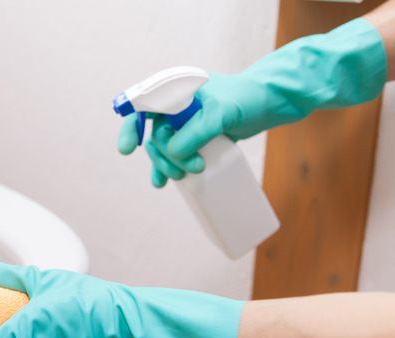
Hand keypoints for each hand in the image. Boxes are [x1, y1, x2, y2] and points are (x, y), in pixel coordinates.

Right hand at [118, 18, 386, 187]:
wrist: (274, 101)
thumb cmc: (250, 98)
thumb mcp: (223, 113)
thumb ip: (197, 131)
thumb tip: (173, 152)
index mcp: (176, 88)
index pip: (142, 105)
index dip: (130, 126)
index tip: (128, 149)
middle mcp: (175, 104)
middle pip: (152, 133)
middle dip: (162, 155)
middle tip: (184, 170)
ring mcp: (185, 122)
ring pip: (163, 147)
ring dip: (167, 164)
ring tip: (181, 178)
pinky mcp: (195, 137)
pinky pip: (174, 154)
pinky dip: (168, 168)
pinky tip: (164, 183)